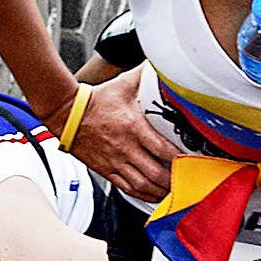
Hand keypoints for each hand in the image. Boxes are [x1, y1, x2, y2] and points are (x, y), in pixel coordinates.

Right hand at [67, 67, 180, 207]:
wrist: (67, 114)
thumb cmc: (95, 100)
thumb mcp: (124, 84)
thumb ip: (144, 75)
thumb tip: (161, 64)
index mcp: (134, 127)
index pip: (163, 149)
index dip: (181, 159)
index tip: (193, 161)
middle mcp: (126, 148)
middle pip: (156, 173)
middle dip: (174, 180)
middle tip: (187, 181)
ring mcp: (115, 161)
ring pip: (143, 185)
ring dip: (160, 191)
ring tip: (173, 192)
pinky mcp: (106, 170)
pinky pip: (127, 188)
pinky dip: (142, 195)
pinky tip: (152, 195)